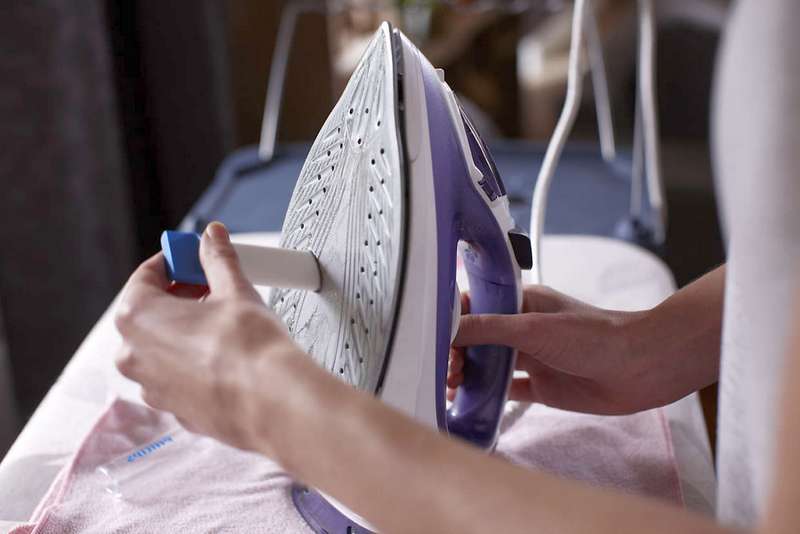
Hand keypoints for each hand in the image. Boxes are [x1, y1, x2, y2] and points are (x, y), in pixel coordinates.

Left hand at [114, 222, 302, 453]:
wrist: (273, 400)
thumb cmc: (248, 349)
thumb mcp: (233, 289)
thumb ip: (217, 259)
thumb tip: (212, 238)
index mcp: (137, 318)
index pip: (145, 276)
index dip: (174, 261)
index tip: (194, 257)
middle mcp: (134, 356)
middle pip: (150, 312)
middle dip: (180, 295)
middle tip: (212, 285)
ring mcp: (153, 387)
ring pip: (163, 348)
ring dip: (187, 330)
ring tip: (224, 321)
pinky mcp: (177, 410)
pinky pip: (179, 376)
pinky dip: (196, 362)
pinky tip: (227, 355)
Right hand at [448, 285, 666, 414]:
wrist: (641, 368)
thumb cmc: (594, 336)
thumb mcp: (534, 327)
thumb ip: (490, 328)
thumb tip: (448, 328)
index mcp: (522, 303)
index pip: (477, 305)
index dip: (454, 319)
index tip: (434, 335)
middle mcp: (524, 329)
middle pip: (478, 339)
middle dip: (457, 352)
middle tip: (445, 369)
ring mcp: (532, 358)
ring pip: (489, 365)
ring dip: (468, 374)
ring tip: (451, 388)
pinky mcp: (541, 386)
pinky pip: (506, 390)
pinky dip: (486, 396)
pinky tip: (469, 403)